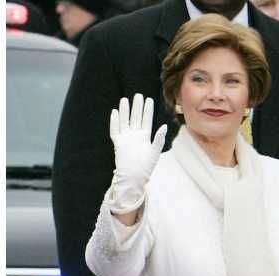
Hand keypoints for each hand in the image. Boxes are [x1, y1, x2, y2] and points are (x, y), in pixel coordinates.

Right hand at [109, 93, 167, 211]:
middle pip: (135, 118)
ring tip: (124, 100)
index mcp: (145, 136)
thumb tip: (163, 126)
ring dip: (124, 111)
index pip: (146, 120)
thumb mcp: (155, 152)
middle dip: (136, 107)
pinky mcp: (118, 143)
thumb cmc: (146, 167)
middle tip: (138, 95)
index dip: (147, 110)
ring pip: (125, 121)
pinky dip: (114, 122)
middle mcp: (135, 135)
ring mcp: (126, 138)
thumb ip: (159, 139)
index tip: (149, 99)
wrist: (134, 177)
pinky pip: (115, 130)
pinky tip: (114, 113)